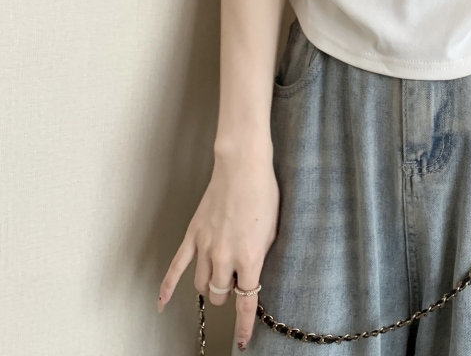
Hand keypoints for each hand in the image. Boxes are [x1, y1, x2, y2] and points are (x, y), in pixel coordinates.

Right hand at [157, 147, 278, 350]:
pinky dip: (167, 288)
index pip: (245, 303)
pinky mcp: (193, 236)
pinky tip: (161, 304)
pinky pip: (176, 268)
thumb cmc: (263, 194)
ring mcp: (205, 247)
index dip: (243, 325)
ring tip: (219, 279)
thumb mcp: (273, 231)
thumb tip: (251, 276)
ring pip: (201, 285)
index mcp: (249, 258)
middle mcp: (224, 257)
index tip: (242, 341)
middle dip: (228, 294)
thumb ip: (260, 257)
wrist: (243, 167)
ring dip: (210, 287)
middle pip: (220, 295)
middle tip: (236, 284)